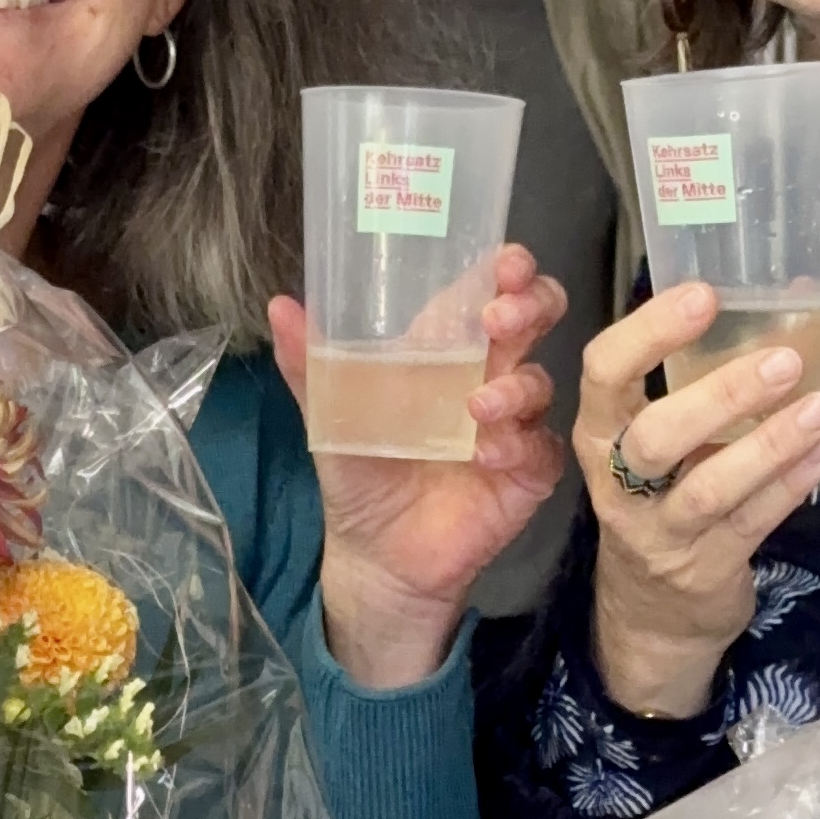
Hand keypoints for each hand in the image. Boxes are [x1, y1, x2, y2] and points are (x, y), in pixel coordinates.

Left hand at [268, 244, 569, 688]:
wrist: (376, 554)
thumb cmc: (361, 473)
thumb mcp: (329, 417)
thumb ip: (310, 366)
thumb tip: (279, 306)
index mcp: (447, 348)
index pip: (490, 289)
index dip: (507, 268)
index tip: (503, 263)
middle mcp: (490, 374)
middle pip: (537, 317)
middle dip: (531, 304)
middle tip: (501, 319)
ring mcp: (515, 423)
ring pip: (539, 381)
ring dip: (515, 385)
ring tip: (476, 406)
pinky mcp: (528, 471)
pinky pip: (539, 447)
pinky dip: (518, 444)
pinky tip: (487, 454)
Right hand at [574, 281, 819, 716]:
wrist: (651, 615)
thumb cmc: (658, 500)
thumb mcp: (649, 445)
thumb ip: (686, 386)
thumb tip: (770, 305)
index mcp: (600, 434)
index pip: (604, 373)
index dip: (649, 333)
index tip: (704, 295)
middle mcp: (618, 484)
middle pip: (656, 436)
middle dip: (722, 396)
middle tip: (785, 358)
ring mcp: (660, 533)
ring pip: (709, 488)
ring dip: (770, 444)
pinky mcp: (705, 570)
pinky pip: (753, 522)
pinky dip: (792, 483)